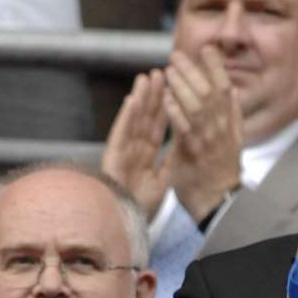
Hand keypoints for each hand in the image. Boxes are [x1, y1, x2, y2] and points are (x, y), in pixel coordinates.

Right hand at [102, 70, 170, 220]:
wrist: (126, 224)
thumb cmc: (141, 206)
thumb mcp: (163, 180)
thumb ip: (171, 160)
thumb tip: (184, 143)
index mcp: (147, 156)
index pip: (157, 126)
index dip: (164, 107)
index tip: (173, 87)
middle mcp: (134, 150)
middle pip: (145, 118)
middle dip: (153, 96)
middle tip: (160, 72)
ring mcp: (123, 153)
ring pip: (133, 121)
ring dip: (140, 98)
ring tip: (146, 77)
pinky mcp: (113, 159)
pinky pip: (121, 134)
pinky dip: (126, 117)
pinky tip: (132, 100)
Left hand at [165, 48, 242, 224]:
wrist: (218, 202)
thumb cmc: (221, 171)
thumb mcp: (234, 140)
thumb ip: (232, 115)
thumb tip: (231, 91)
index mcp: (231, 124)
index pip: (225, 89)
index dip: (216, 68)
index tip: (207, 49)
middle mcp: (222, 130)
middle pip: (209, 93)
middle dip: (193, 71)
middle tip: (176, 55)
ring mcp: (208, 141)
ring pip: (196, 107)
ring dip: (182, 86)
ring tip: (168, 70)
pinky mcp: (192, 153)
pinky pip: (183, 128)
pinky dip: (175, 111)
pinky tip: (165, 98)